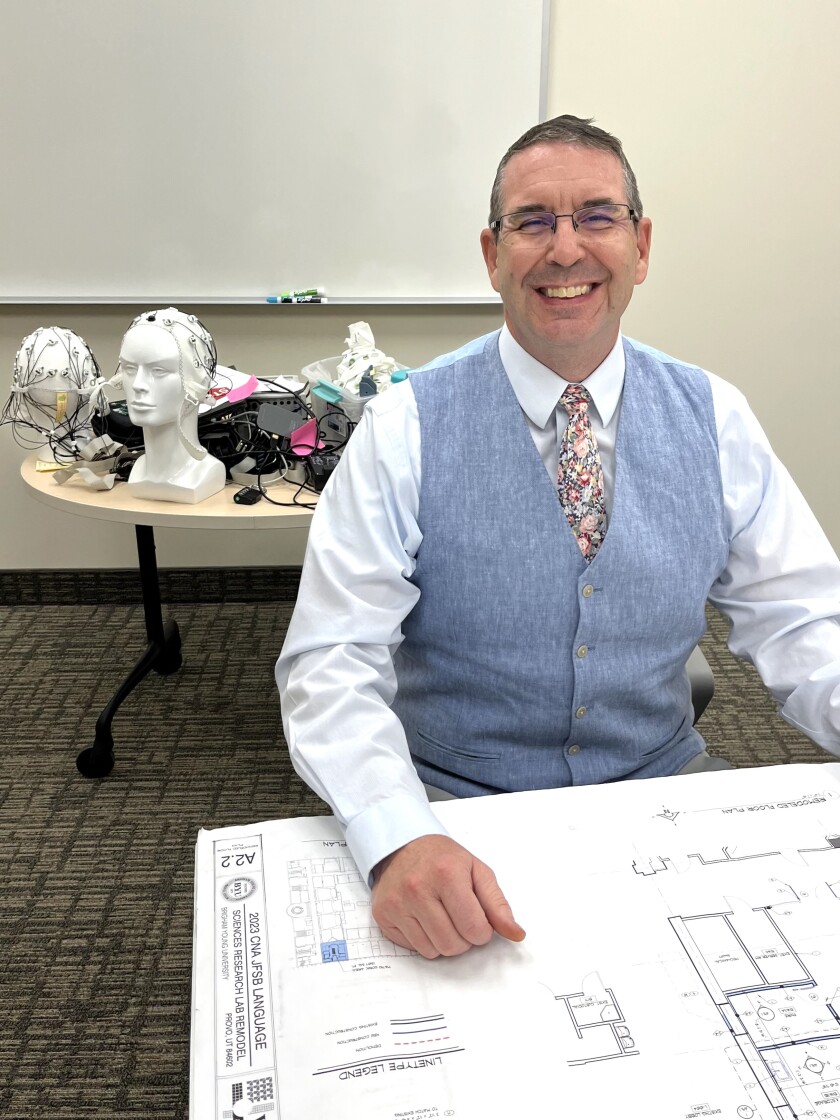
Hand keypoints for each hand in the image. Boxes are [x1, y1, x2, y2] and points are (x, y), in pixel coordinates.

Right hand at [371, 834, 525, 958]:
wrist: (401, 846)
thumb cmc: (442, 859)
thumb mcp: (477, 871)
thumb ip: (498, 905)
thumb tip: (516, 934)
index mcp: (446, 874)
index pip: (475, 929)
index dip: (482, 930)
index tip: (477, 917)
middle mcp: (417, 889)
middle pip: (453, 945)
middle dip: (463, 938)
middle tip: (458, 916)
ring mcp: (397, 903)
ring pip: (432, 951)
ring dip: (443, 940)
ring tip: (440, 916)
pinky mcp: (383, 915)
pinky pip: (413, 948)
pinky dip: (423, 939)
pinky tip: (422, 917)